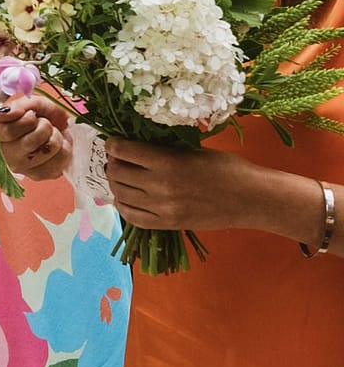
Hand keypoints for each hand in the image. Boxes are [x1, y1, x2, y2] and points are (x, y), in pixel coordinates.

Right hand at [0, 95, 71, 180]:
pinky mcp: (40, 174)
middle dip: (45, 125)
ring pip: (52, 147)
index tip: (31, 115)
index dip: (27, 119)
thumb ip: (24, 105)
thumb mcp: (26, 104)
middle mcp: (7, 155)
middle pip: (35, 139)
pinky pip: (63, 157)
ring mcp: (23, 168)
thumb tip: (22, 113)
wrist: (38, 131)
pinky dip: (64, 146)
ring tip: (49, 135)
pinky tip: (53, 145)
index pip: (11, 131)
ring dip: (56, 135)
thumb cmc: (28, 117)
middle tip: (42, 123)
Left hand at [105, 139, 321, 239]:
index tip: (115, 142)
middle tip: (118, 158)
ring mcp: (163, 209)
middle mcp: (160, 187)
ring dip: (116, 183)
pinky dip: (123, 205)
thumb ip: (162, 150)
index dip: (113, 144)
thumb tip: (134, 144)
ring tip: (121, 176)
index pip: (122, 151)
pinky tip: (126, 197)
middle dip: (113, 162)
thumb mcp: (192, 150)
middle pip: (117, 173)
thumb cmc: (227, 168)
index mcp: (167, 162)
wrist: (253, 200)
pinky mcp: (168, 225)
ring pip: (120, 194)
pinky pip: (132, 217)